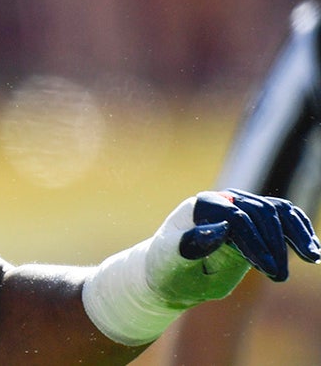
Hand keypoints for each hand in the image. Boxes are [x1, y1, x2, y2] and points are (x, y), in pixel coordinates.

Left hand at [84, 189, 320, 344]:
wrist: (172, 273)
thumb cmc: (169, 268)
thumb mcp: (173, 261)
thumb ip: (192, 244)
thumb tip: (222, 226)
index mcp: (200, 207)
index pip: (236, 217)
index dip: (255, 243)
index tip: (269, 271)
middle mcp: (222, 200)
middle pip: (261, 212)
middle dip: (274, 244)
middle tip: (279, 276)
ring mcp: (241, 206)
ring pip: (278, 210)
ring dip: (297, 233)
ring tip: (311, 257)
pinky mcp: (255, 219)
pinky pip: (284, 217)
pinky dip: (300, 231)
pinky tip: (312, 252)